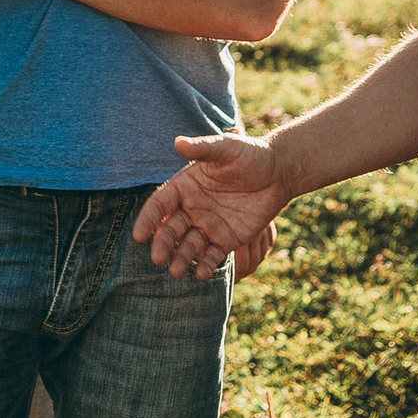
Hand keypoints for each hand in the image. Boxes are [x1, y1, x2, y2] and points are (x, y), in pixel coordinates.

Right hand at [133, 133, 289, 279]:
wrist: (278, 172)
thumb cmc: (249, 155)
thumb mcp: (226, 148)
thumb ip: (203, 148)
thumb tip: (178, 142)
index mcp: (184, 187)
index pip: (160, 205)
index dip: (148, 219)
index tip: (138, 235)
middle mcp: (191, 208)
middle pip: (171, 229)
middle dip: (163, 244)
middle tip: (157, 258)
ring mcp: (208, 226)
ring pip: (188, 245)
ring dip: (181, 258)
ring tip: (176, 272)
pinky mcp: (226, 240)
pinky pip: (212, 256)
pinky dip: (206, 266)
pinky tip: (201, 275)